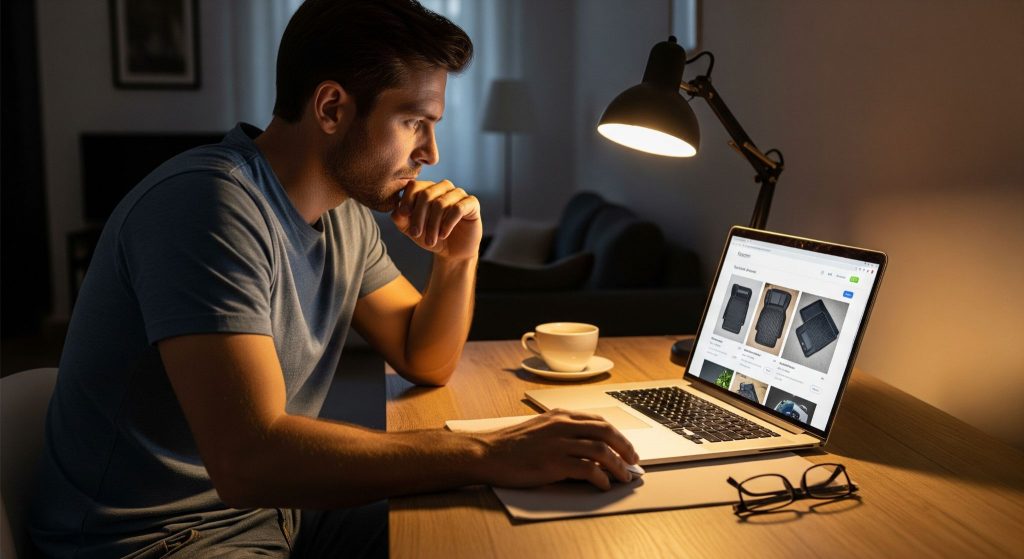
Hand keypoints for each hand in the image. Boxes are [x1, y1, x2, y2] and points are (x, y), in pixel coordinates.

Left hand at [391, 180, 481, 260]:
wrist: (452, 252)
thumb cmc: (431, 237)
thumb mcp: (411, 230)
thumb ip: (401, 219)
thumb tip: (396, 211)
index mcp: (428, 189)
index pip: (415, 186)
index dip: (407, 200)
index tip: (403, 215)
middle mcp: (443, 187)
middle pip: (426, 195)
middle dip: (419, 217)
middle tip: (416, 234)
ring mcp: (458, 194)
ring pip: (441, 203)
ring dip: (433, 225)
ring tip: (430, 241)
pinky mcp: (471, 203)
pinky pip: (458, 208)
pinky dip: (447, 223)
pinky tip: (443, 235)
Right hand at [477, 409, 639, 490]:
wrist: (488, 452)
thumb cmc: (511, 444)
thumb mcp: (540, 428)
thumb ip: (563, 432)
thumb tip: (588, 447)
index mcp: (560, 415)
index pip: (598, 420)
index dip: (617, 434)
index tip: (626, 446)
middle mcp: (562, 425)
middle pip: (605, 432)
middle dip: (625, 447)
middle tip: (633, 460)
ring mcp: (558, 443)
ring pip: (601, 450)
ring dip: (618, 465)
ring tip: (624, 476)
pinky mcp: (553, 463)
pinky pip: (587, 469)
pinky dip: (600, 478)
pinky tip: (603, 484)